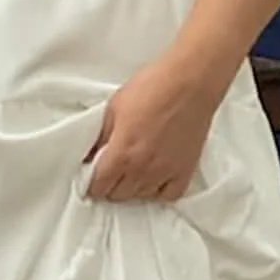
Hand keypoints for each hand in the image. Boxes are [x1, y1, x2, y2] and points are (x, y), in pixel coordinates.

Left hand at [85, 55, 226, 202]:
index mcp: (121, 153)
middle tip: (109, 172)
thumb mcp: (113, 108)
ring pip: (141, 196)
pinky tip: (154, 179)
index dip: (90, 184)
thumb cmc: (154, 87)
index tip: (90, 178)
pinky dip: (159, 191)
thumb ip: (100, 136)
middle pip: (118, 195)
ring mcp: (166, 172)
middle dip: (109, 186)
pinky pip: (169, 195)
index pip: (98, 186)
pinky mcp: (185, 170)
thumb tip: (89, 153)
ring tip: (130, 172)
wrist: (190, 82)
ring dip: (132, 188)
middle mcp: (143, 168)